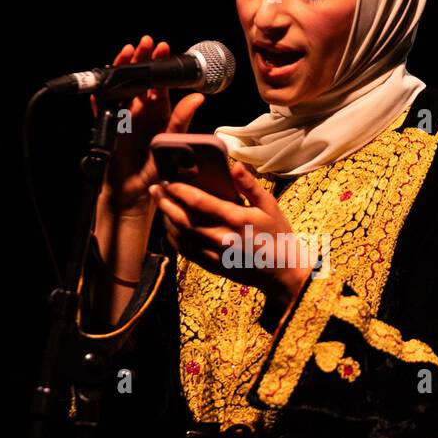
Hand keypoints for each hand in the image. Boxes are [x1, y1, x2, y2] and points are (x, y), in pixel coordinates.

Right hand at [91, 34, 207, 216]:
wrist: (136, 192)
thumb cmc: (158, 169)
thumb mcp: (173, 141)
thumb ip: (182, 119)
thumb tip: (198, 97)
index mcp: (160, 112)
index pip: (160, 83)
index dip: (160, 65)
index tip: (163, 48)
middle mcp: (142, 110)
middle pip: (140, 79)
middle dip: (142, 59)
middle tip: (146, 43)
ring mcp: (124, 116)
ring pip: (121, 86)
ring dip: (122, 69)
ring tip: (127, 52)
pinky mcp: (108, 125)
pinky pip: (101, 106)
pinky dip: (101, 94)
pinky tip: (102, 81)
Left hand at [151, 161, 313, 314]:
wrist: (282, 272)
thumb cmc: (278, 235)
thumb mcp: (270, 206)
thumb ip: (250, 186)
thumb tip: (233, 166)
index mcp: (236, 219)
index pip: (199, 201)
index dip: (179, 190)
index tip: (168, 180)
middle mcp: (222, 238)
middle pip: (183, 219)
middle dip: (165, 203)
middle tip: (155, 189)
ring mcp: (216, 255)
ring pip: (181, 237)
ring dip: (166, 220)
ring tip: (161, 205)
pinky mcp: (213, 267)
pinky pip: (186, 252)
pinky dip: (174, 239)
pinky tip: (171, 228)